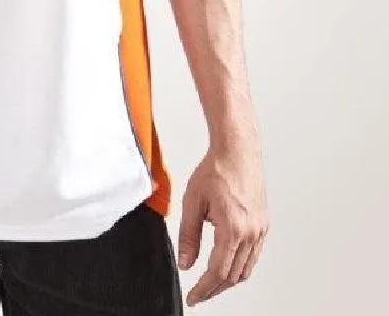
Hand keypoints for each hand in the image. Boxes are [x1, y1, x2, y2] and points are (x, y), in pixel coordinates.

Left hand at [178, 140, 268, 306]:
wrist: (237, 151)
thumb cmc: (216, 170)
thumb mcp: (193, 201)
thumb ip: (188, 235)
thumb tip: (186, 263)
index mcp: (233, 229)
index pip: (218, 272)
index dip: (203, 289)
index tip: (193, 297)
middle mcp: (251, 233)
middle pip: (233, 275)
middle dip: (214, 289)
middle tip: (198, 294)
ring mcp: (260, 230)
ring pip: (246, 269)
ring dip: (227, 280)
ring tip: (210, 284)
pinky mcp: (263, 224)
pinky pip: (253, 256)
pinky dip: (240, 266)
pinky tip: (227, 264)